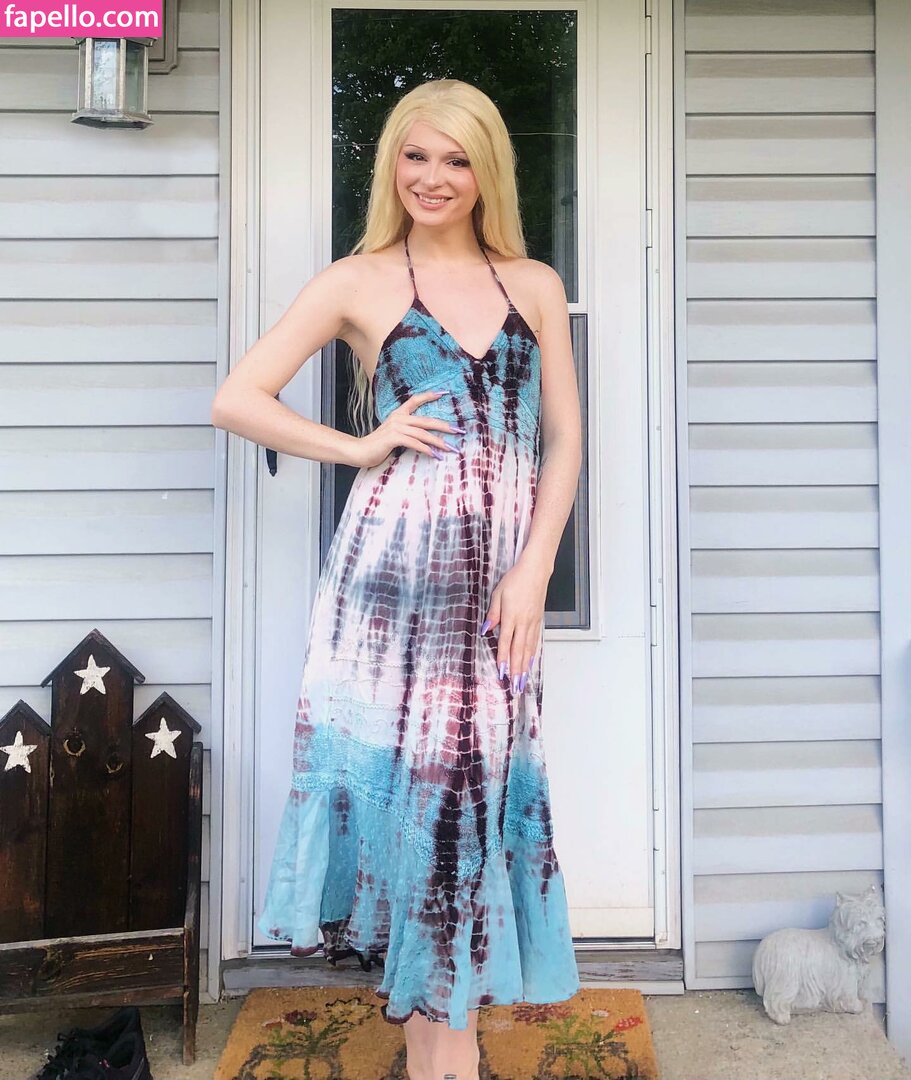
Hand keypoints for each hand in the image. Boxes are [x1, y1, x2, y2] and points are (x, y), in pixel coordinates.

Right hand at [349, 390, 463, 468]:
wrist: (360, 451)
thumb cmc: (378, 446)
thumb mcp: (394, 435)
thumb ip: (407, 432)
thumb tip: (424, 437)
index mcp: (398, 414)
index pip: (415, 400)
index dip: (429, 395)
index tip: (445, 392)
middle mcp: (398, 418)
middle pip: (426, 420)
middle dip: (444, 426)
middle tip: (458, 431)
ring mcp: (396, 427)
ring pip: (423, 433)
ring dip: (438, 442)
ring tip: (450, 448)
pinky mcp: (393, 438)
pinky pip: (414, 443)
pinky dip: (426, 449)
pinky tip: (435, 455)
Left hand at [480, 555, 548, 693]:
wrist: (536, 571)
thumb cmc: (516, 580)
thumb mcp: (498, 593)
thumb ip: (493, 613)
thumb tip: (486, 629)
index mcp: (511, 616)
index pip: (506, 642)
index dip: (504, 658)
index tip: (502, 672)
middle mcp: (524, 622)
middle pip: (519, 650)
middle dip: (517, 670)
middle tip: (515, 686)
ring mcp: (533, 622)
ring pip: (529, 648)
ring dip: (525, 666)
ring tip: (523, 680)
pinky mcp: (538, 620)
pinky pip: (535, 641)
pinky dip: (532, 654)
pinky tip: (530, 662)